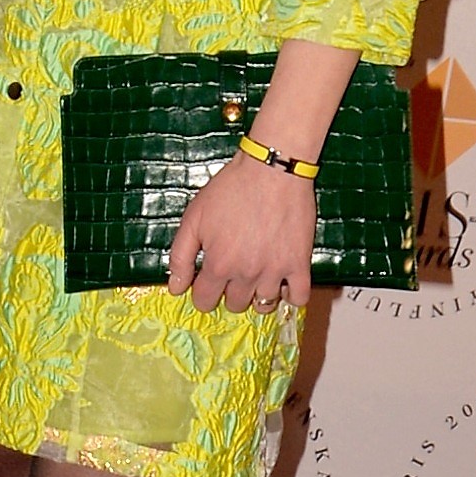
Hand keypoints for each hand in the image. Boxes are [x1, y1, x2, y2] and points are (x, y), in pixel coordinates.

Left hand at [165, 149, 314, 313]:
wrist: (271, 171)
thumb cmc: (230, 190)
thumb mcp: (193, 218)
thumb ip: (181, 257)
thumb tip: (175, 288)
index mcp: (218, 264)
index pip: (205, 300)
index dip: (202, 295)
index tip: (206, 285)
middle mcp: (246, 274)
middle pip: (235, 305)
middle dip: (229, 294)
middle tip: (231, 276)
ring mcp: (275, 271)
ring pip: (264, 305)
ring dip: (257, 296)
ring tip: (255, 279)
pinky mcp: (300, 263)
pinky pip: (298, 297)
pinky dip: (290, 297)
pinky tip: (282, 284)